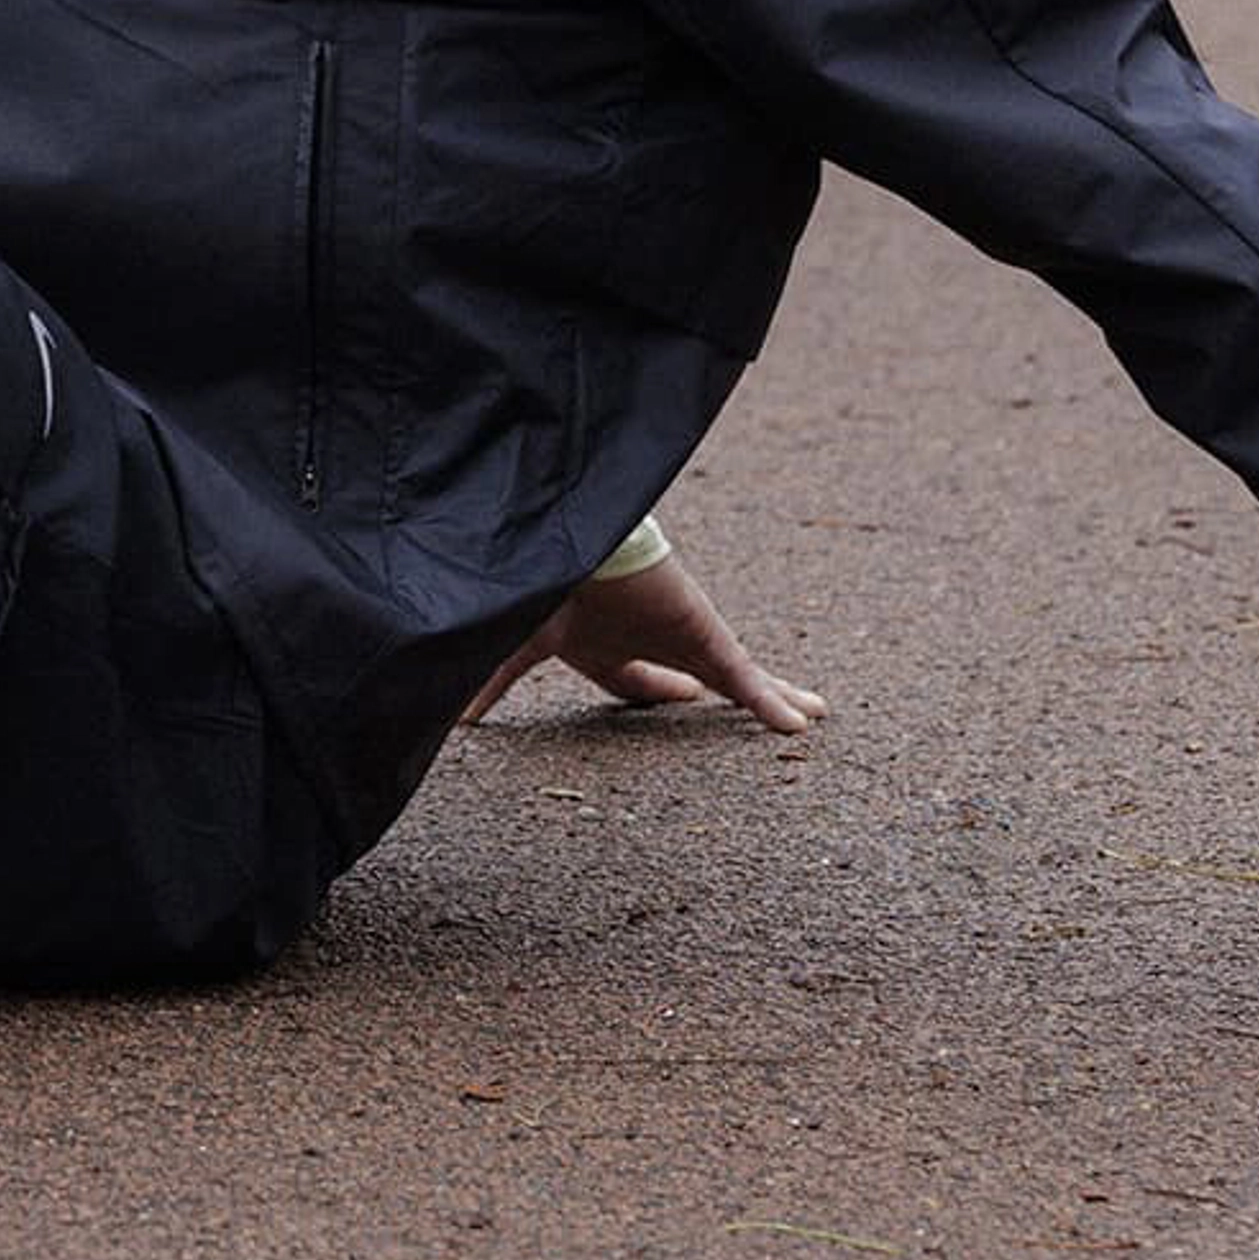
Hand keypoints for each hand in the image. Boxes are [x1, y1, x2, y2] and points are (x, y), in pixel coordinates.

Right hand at [459, 550, 825, 733]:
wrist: (572, 537)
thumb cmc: (539, 584)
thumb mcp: (518, 643)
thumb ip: (492, 683)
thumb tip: (451, 721)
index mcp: (601, 640)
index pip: (631, 679)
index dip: (652, 691)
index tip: (674, 699)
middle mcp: (647, 636)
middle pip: (689, 676)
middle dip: (707, 690)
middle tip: (731, 704)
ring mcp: (678, 635)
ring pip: (732, 677)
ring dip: (765, 695)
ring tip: (807, 713)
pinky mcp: (704, 633)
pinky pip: (746, 677)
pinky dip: (774, 701)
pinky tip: (803, 722)